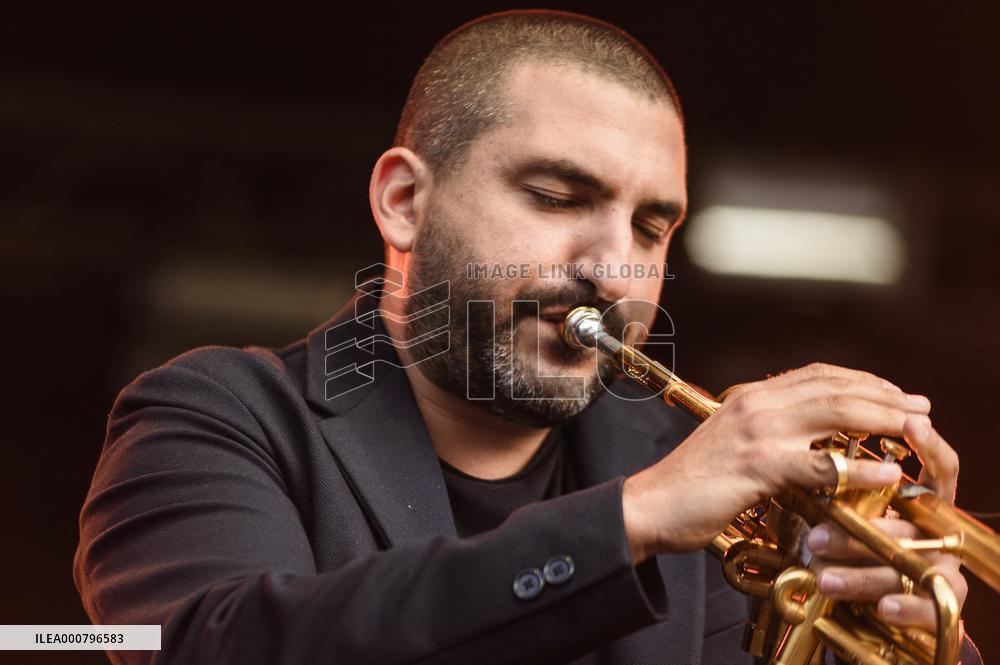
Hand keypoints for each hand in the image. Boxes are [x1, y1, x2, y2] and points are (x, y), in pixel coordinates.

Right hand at [622, 362, 931, 560]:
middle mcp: (755, 404)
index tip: (893, 392)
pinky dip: (860, 468)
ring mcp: (757, 433)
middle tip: (919, 407)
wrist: (651, 504)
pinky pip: (821, 464)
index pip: (816, 374)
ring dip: (884, 419)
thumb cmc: (692, 484)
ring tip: (915, 430)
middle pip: (835, 387)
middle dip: (885, 395)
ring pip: (835, 413)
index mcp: (749, 396)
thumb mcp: (731, 443)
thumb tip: (808, 440)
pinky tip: (886, 473)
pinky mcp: (758, 466)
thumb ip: (766, 433)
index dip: (861, 379)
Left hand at [806, 416, 967, 632]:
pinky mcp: (938, 609)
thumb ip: (841, 482)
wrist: (872, 616)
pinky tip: (883, 607)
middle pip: (912, 518)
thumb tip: (800, 443)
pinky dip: (905, 606)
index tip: (913, 423)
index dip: (930, 445)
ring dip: (864, 567)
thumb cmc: (855, 548)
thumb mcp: (849, 511)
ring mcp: (940, 568)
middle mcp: (937, 532)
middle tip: (816, 530)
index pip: (940, 467)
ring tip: (822, 569)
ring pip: (911, 563)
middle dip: (864, 518)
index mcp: (923, 502)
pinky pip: (928, 608)